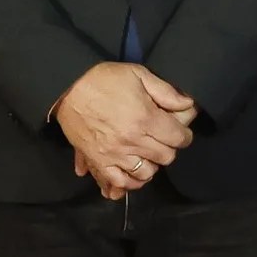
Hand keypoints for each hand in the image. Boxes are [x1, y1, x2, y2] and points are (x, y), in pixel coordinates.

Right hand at [55, 62, 196, 197]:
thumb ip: (165, 91)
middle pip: (166, 157)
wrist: (67, 88)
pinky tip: (133, 172)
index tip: (180, 132)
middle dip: (169, 148)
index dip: (184, 135)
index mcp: (146, 118)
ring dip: (151, 164)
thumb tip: (188, 104)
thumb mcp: (138, 74)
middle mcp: (133, 140)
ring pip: (146, 172)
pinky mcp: (99, 161)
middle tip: (163, 140)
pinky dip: (130, 181)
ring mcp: (115, 154)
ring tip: (148, 154)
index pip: (178, 138)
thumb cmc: (104, 79)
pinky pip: (120, 181)